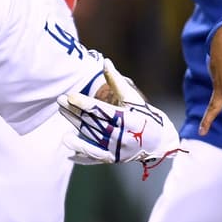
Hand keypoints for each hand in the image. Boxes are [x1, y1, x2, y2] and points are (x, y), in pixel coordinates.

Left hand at [58, 61, 181, 174]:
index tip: (70, 96)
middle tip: (60, 100)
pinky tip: (67, 149)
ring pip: (90, 138)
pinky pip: (94, 157)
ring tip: (62, 113)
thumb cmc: (146, 116)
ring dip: (74, 126)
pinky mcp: (113, 160)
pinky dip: (81, 154)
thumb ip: (117, 82)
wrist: (160, 143)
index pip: (102, 111)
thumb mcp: (134, 99)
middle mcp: (123, 137)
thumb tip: (105, 62)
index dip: (85, 104)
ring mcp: (117, 150)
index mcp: (129, 120)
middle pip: (93, 123)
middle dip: (75, 111)